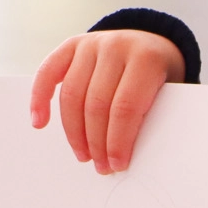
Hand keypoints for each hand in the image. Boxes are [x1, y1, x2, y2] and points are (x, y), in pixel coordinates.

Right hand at [28, 30, 185, 172]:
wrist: (152, 41)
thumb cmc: (158, 75)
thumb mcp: (167, 90)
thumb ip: (149, 114)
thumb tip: (122, 154)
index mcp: (146, 59)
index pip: (126, 107)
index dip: (118, 141)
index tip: (117, 164)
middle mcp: (116, 47)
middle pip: (97, 104)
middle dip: (96, 142)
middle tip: (101, 166)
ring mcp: (92, 43)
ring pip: (73, 94)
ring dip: (74, 132)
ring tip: (83, 154)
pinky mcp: (73, 44)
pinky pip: (48, 72)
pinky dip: (40, 98)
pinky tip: (40, 123)